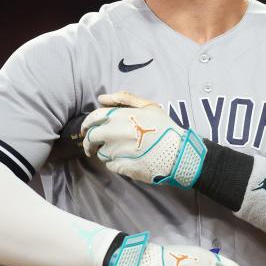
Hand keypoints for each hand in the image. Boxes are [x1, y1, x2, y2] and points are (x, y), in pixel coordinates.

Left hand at [81, 91, 206, 187]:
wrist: (179, 153)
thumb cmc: (165, 128)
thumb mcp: (149, 106)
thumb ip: (124, 98)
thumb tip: (102, 98)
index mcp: (120, 116)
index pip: (93, 118)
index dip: (87, 124)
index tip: (86, 130)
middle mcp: (115, 133)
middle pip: (91, 138)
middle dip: (90, 142)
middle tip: (93, 146)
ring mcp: (117, 152)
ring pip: (101, 153)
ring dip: (106, 152)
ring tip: (123, 151)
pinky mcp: (122, 167)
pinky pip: (110, 165)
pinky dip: (115, 164)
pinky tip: (129, 160)